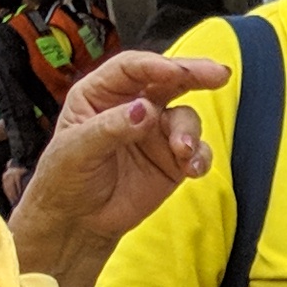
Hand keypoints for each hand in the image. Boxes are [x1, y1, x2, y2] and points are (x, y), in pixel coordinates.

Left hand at [6, 51, 229, 286]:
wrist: (78, 221)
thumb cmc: (66, 179)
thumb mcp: (76, 150)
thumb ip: (110, 128)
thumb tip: (145, 109)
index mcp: (101, 94)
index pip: (131, 69)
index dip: (155, 66)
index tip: (178, 72)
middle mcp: (132, 107)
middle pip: (167, 80)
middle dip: (194, 75)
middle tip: (220, 75)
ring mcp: (156, 133)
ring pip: (185, 117)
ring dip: (190, 132)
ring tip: (183, 153)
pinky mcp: (173, 160)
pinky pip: (197, 150)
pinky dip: (200, 157)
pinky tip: (192, 170)